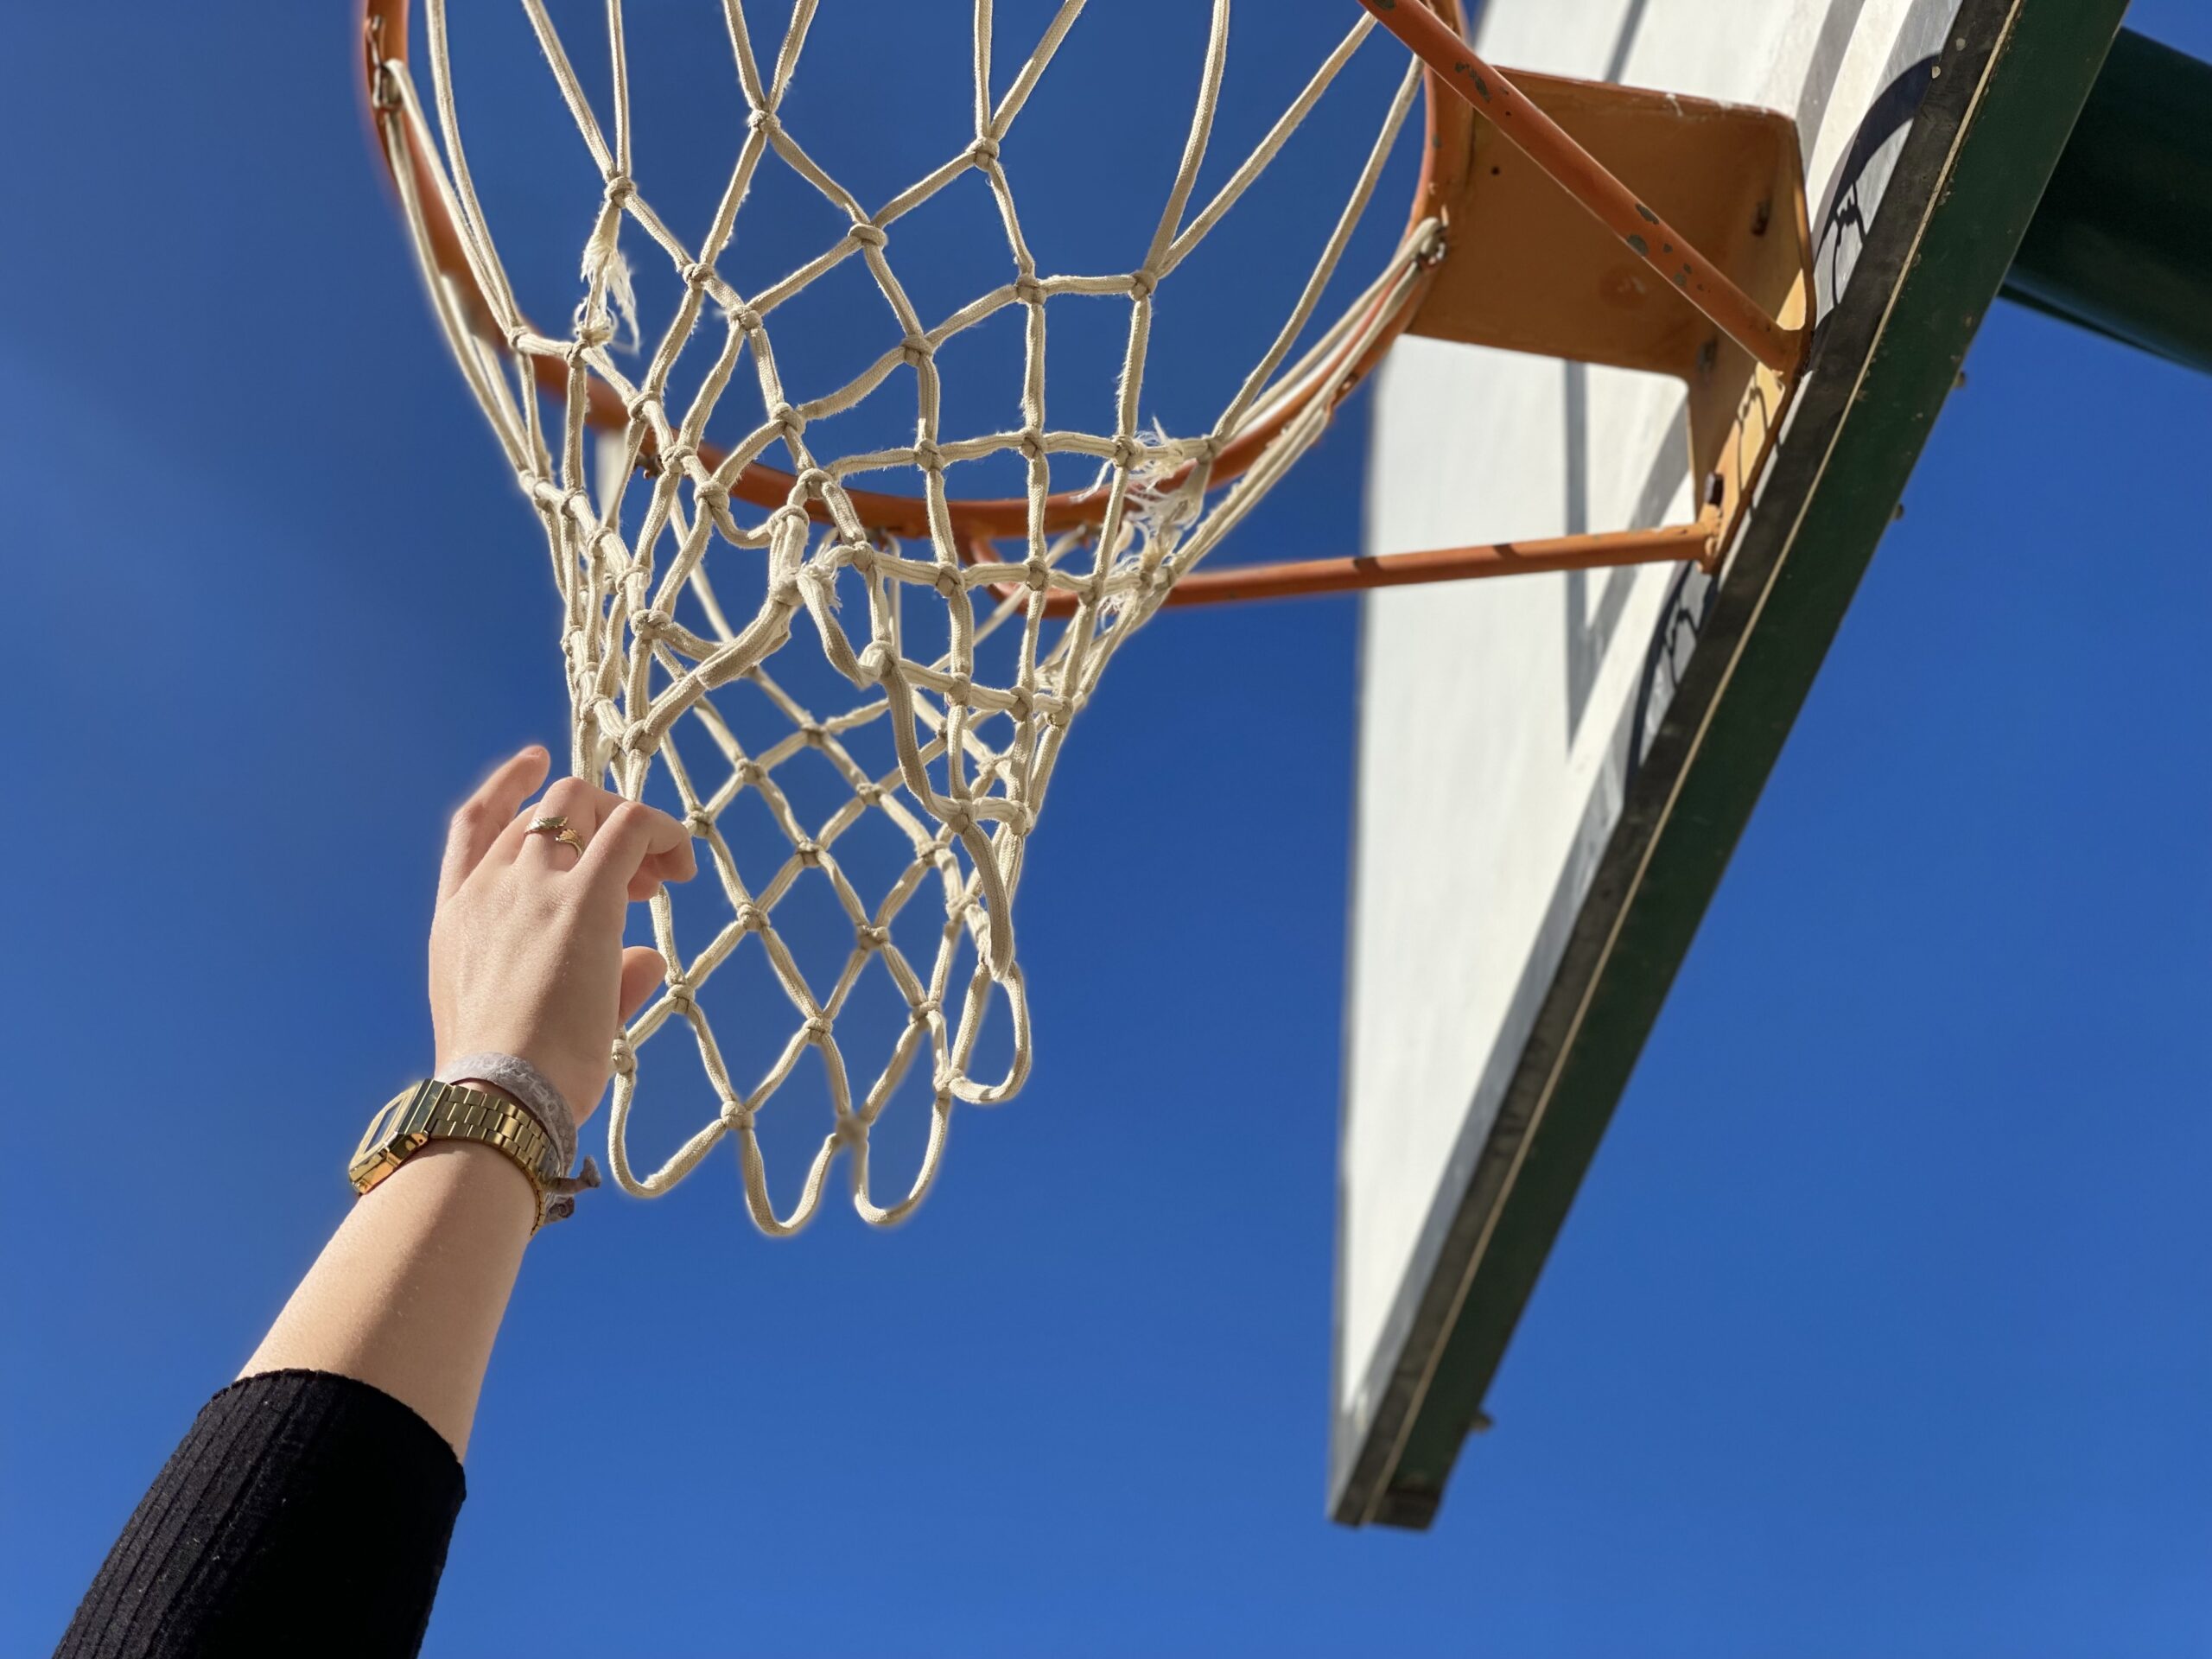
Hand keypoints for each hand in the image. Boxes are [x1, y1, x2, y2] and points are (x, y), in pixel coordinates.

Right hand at [428, 746, 696, 1125]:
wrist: (500, 1095)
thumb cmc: (512, 1078)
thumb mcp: (531, 1017)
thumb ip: (595, 980)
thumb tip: (646, 960)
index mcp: (458, 914)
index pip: (475, 824)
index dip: (509, 785)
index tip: (541, 762)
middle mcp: (488, 887)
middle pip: (547, 807)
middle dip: (596, 819)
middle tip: (639, 873)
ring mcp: (530, 885)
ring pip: (583, 802)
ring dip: (628, 824)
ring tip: (664, 876)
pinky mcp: (582, 898)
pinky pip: (631, 826)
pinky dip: (663, 831)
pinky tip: (682, 867)